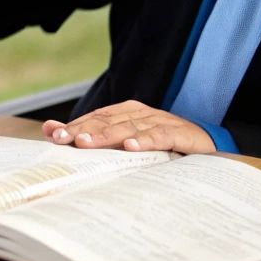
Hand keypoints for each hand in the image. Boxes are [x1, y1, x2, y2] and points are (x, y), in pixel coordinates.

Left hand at [42, 100, 216, 153]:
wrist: (209, 146)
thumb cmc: (163, 146)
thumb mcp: (129, 143)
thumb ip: (94, 137)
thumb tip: (52, 130)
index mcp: (128, 113)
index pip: (96, 117)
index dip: (75, 125)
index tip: (54, 135)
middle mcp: (142, 113)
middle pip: (108, 120)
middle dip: (84, 130)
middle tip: (65, 139)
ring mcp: (160, 122)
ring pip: (130, 127)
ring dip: (107, 135)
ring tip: (87, 143)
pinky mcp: (180, 134)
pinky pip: (160, 136)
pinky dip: (145, 140)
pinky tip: (131, 147)